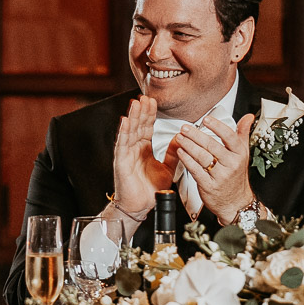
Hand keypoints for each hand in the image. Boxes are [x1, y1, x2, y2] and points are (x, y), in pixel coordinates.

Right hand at [112, 97, 172, 211]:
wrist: (141, 206)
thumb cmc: (150, 189)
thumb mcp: (167, 168)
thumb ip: (174, 153)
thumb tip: (182, 138)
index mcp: (144, 149)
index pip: (147, 127)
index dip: (150, 114)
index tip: (153, 102)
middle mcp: (134, 149)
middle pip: (138, 125)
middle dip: (142, 111)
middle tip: (146, 98)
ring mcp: (126, 154)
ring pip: (129, 131)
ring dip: (133, 117)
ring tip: (136, 103)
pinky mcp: (121, 161)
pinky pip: (122, 144)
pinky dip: (123, 132)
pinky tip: (125, 121)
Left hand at [174, 114, 257, 223]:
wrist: (236, 203)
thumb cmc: (236, 176)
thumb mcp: (243, 154)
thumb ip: (242, 134)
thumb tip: (248, 117)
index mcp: (239, 154)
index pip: (229, 137)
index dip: (217, 127)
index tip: (206, 119)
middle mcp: (231, 164)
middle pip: (212, 145)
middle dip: (195, 135)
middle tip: (185, 128)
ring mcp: (220, 176)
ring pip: (202, 157)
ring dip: (188, 145)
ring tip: (180, 137)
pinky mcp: (209, 185)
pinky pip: (195, 170)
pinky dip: (186, 160)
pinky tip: (181, 152)